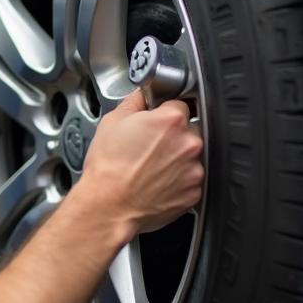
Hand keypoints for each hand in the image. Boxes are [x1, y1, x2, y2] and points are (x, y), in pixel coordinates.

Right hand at [80, 89, 203, 237]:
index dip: (163, 112)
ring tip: (150, 167)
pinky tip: (156, 181)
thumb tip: (142, 97)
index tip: (154, 122)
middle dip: (171, 136)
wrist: (109, 205)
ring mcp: (194, 169)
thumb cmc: (108, 168)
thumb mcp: (112, 122)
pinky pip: (190, 179)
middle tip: (148, 146)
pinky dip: (177, 180)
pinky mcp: (194, 192)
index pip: (178, 104)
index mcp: (171, 120)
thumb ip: (134, 102)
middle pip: (188, 130)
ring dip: (176, 158)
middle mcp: (189, 143)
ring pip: (190, 156)